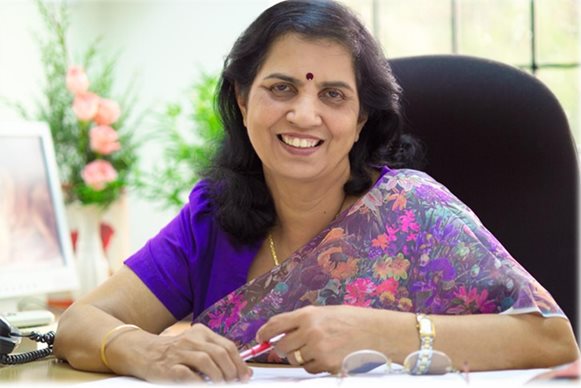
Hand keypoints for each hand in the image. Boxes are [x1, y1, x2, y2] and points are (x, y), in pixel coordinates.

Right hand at [133, 323, 251, 382]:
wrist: (143, 352)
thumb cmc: (175, 353)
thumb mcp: (196, 346)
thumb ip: (216, 355)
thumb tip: (243, 371)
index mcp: (202, 332)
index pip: (227, 346)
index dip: (239, 363)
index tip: (245, 376)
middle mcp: (192, 339)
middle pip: (220, 353)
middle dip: (232, 371)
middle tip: (234, 383)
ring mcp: (180, 352)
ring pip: (207, 361)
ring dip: (219, 377)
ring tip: (222, 385)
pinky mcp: (169, 367)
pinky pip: (189, 375)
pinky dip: (201, 383)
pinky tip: (204, 386)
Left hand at [256, 305, 381, 373]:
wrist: (377, 332)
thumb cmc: (353, 320)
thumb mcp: (325, 313)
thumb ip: (303, 321)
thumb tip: (282, 332)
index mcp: (309, 315)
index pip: (276, 324)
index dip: (264, 333)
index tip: (260, 338)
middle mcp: (310, 331)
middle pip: (282, 346)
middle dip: (283, 349)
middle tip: (290, 348)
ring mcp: (318, 349)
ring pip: (295, 360)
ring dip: (300, 357)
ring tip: (318, 349)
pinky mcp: (327, 364)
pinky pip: (310, 369)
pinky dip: (315, 365)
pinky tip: (328, 356)